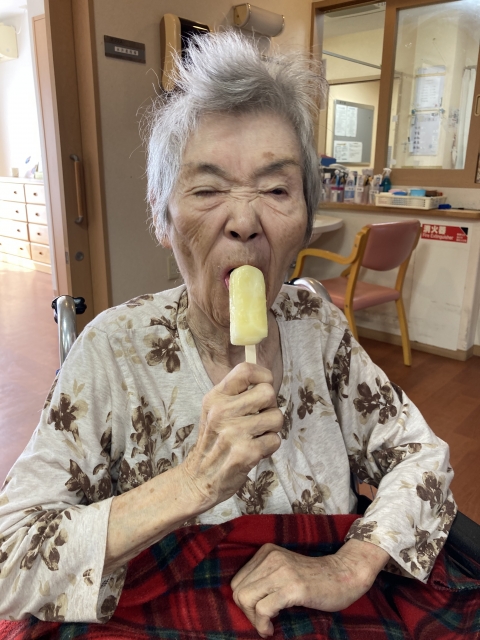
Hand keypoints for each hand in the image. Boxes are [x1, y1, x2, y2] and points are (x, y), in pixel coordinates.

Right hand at [181, 362, 282, 509]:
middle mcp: (222, 412)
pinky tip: (254, 451)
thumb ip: (235, 394)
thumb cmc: (213, 442)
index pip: (245, 370)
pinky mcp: (246, 453)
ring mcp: (234, 433)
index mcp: (215, 398)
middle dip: (270, 407)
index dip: (263, 376)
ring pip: (277, 417)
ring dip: (271, 429)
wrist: (199, 479)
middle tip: (258, 419)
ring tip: (255, 436)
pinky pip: (275, 440)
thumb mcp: (214, 411)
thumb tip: (267, 379)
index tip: (263, 387)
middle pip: (268, 392)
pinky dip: (269, 447)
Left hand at [231, 538, 389, 636]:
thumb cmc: (315, 579)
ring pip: (246, 599)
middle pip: (239, 591)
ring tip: (268, 626)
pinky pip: (263, 608)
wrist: (345, 575)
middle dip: (247, 613)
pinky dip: (263, 624)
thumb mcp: (285, 570)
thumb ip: (265, 578)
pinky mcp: (292, 587)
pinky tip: (272, 629)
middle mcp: (271, 557)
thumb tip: (242, 602)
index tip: (258, 614)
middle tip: (263, 623)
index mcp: (266, 552)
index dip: (244, 603)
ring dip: (254, 620)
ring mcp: (282, 571)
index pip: (237, 581)